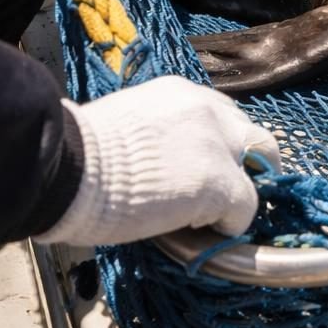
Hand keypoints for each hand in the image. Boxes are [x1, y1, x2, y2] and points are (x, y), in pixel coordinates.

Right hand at [37, 77, 280, 245]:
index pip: (222, 114)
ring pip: (260, 166)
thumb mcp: (125, 126)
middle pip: (254, 135)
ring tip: (223, 215)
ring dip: (243, 190)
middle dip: (251, 163)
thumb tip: (159, 161)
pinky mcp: (219, 183)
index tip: (210, 165)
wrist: (67, 168)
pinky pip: (245, 207)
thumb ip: (156, 135)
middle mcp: (208, 109)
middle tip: (236, 190)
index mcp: (179, 93)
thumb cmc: (78, 154)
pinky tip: (210, 234)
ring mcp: (218, 144)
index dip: (223, 144)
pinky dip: (232, 224)